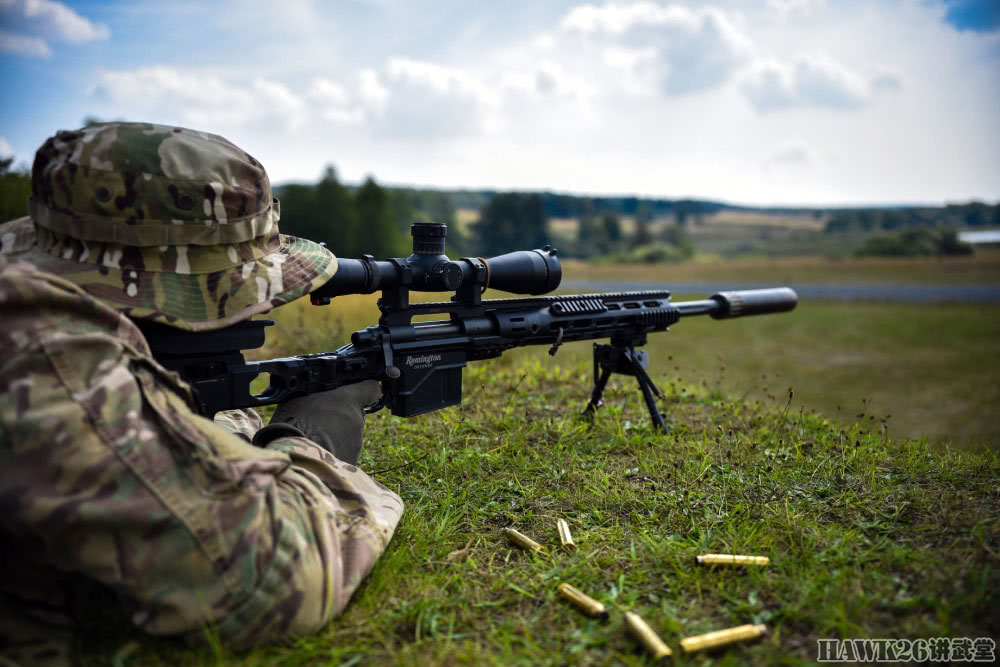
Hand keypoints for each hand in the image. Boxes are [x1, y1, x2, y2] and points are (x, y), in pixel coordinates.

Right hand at [253, 380, 381, 463]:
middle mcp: (357, 420)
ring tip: (313, 439)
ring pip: (348, 436)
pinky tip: (316, 453)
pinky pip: (343, 453)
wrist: (294, 457)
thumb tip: (315, 396)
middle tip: (318, 422)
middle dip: (340, 418)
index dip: (365, 391)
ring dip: (335, 436)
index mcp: (347, 399)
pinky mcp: (351, 461)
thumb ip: (316, 395)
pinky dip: (332, 453)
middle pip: (354, 415)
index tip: (359, 395)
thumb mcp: (299, 398)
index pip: (371, 389)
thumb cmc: (293, 423)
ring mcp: (356, 443)